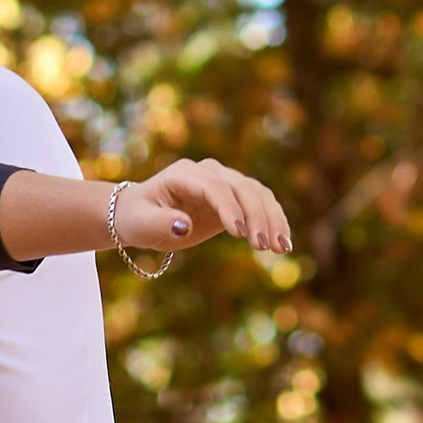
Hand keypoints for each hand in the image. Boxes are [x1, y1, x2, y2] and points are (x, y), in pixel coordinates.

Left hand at [116, 161, 292, 258]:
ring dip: (273, 220)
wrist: (141, 214)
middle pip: (242, 188)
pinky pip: (262, 205)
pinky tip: (283, 244)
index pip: (215, 187)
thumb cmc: (138, 218)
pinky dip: (274, 222)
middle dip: (257, 217)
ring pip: (258, 194)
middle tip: (264, 248)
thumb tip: (185, 225)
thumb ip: (161, 223)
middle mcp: (209, 173)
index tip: (240, 234)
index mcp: (184, 174)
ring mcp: (225, 182)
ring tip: (281, 249)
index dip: (230, 208)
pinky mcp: (235, 198)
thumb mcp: (142, 225)